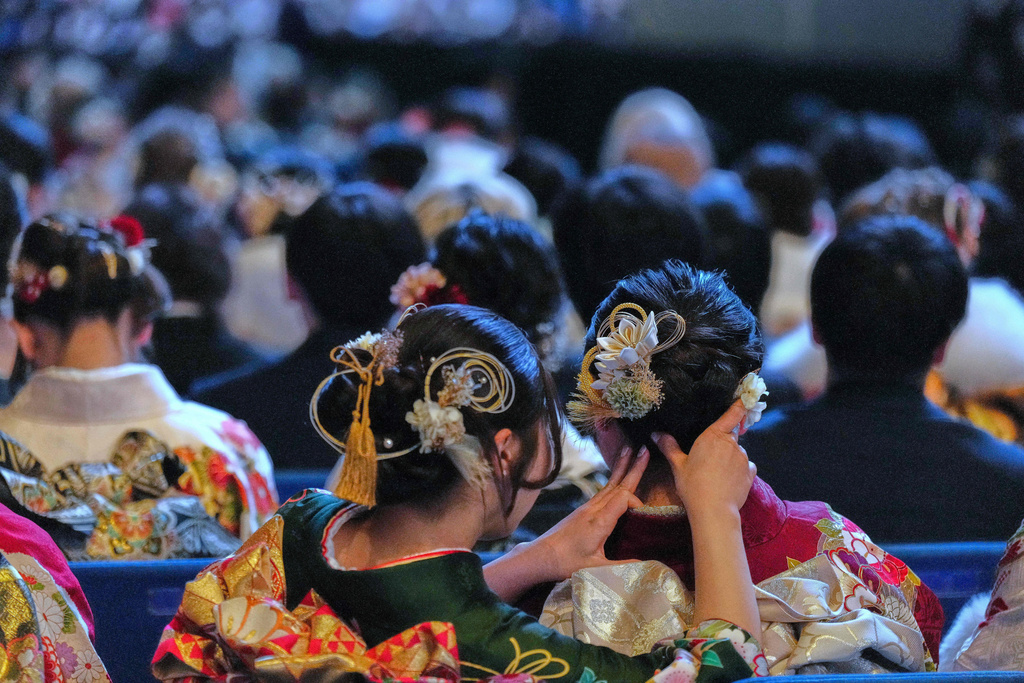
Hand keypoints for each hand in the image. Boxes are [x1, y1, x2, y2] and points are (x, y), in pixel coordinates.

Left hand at [530, 444, 648, 580]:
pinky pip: (602, 492)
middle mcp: (593, 509)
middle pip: (617, 484)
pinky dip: (613, 482)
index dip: (637, 502)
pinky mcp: (582, 511)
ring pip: (609, 485)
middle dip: (633, 467)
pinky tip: (616, 480)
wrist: (540, 556)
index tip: (644, 516)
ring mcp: (586, 507)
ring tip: (629, 451)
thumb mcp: (596, 568)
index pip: (624, 498)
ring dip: (621, 468)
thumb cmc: (566, 562)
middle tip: (644, 449)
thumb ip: (623, 566)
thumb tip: (649, 565)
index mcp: (599, 520)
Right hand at [655, 400, 755, 520]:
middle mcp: (731, 443)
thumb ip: (669, 446)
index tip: (746, 398)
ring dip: (730, 458)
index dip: (739, 405)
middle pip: (731, 436)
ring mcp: (743, 458)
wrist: (713, 509)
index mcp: (713, 436)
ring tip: (717, 474)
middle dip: (723, 443)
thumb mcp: (677, 465)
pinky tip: (729, 481)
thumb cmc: (692, 484)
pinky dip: (739, 471)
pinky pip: (746, 466)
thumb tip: (655, 433)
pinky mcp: (751, 473)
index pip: (731, 415)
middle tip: (710, 459)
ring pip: (737, 452)